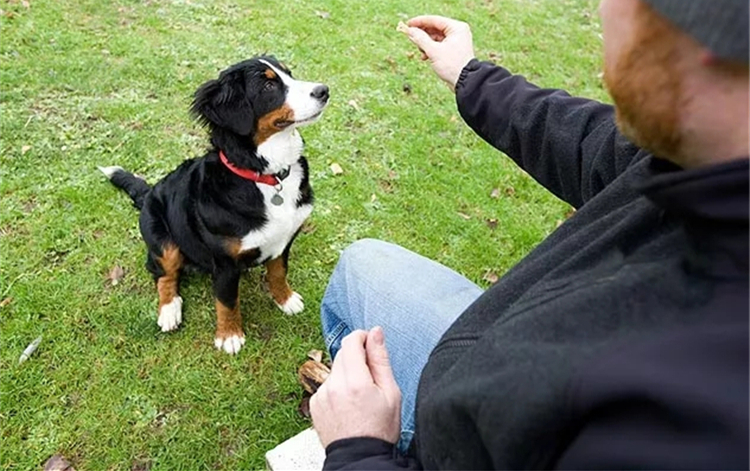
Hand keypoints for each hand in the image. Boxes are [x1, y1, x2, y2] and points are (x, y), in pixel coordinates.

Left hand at [310, 327, 401, 447]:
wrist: (359, 457)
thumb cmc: (379, 429)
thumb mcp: (390, 392)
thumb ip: (380, 359)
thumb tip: (376, 332)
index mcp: (355, 381)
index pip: (351, 342)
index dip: (362, 337)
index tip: (370, 342)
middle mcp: (334, 385)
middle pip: (342, 354)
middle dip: (357, 357)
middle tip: (371, 376)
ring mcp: (321, 395)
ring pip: (335, 370)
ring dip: (347, 374)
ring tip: (360, 396)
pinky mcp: (314, 403)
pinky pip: (327, 385)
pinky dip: (337, 388)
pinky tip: (348, 404)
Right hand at [404, 15, 475, 90]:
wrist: (465, 82)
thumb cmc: (452, 66)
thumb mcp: (433, 51)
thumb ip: (420, 39)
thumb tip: (410, 31)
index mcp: (456, 28)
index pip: (435, 20)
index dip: (419, 22)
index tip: (408, 24)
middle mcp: (458, 32)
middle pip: (435, 28)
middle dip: (422, 35)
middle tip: (411, 38)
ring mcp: (456, 41)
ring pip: (436, 37)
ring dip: (425, 44)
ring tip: (420, 50)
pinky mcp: (453, 50)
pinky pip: (439, 45)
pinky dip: (431, 49)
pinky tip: (425, 57)